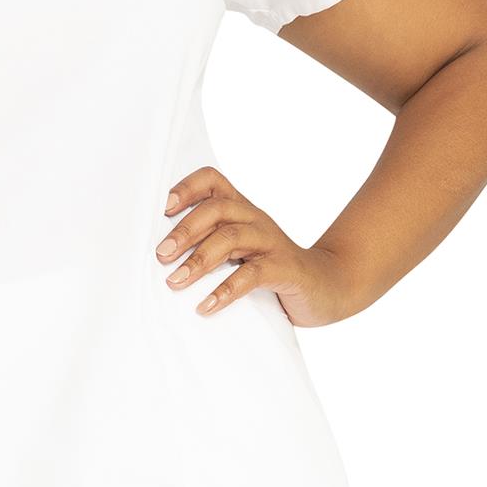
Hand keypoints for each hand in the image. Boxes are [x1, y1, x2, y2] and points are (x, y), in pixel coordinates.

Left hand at [155, 165, 349, 327]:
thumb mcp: (239, 249)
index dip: (186, 188)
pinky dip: (225, 290)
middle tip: (160, 255)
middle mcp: (255, 218)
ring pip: (231, 238)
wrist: (326, 285)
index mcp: (241, 208)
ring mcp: (271, 242)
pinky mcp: (284, 268)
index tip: (162, 208)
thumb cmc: (271, 267)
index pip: (212, 180)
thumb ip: (209, 243)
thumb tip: (161, 255)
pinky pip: (252, 275)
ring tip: (175, 281)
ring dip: (199, 259)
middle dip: (184, 231)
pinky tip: (206, 305)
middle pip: (216, 209)